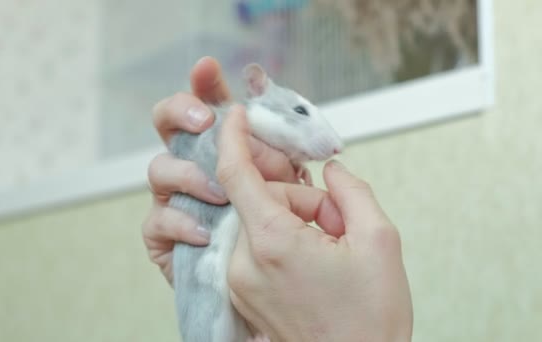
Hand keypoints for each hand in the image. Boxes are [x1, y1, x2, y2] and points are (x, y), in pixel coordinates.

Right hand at [142, 57, 300, 284]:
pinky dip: (179, 222)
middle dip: (179, 112)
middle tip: (205, 121)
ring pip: (158, 169)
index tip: (208, 68)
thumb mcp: (298, 194)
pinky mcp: (165, 239)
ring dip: (188, 173)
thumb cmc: (294, 243)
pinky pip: (156, 222)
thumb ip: (283, 161)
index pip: (210, 110)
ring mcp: (177, 202)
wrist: (281, 295)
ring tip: (219, 193)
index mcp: (227, 153)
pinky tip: (207, 232)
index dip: (204, 86)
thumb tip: (270, 131)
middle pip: (168, 126)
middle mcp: (196, 170)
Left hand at [217, 106, 412, 341]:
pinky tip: (314, 258)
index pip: (236, 174)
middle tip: (339, 220)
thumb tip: (331, 172)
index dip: (234, 137)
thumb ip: (352, 191)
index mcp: (273, 243)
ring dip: (294, 219)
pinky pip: (255, 245)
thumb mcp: (379, 241)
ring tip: (332, 248)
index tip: (238, 115)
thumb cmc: (370, 319)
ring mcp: (239, 281)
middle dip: (300, 197)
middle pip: (260, 197)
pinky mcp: (243, 293)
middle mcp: (244, 262)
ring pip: (258, 221)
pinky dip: (281, 238)